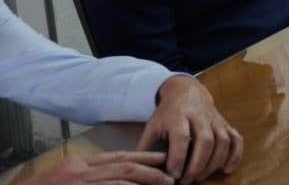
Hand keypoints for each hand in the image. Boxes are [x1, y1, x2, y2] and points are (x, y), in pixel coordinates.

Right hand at [26, 151, 173, 184]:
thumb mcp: (67, 176)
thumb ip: (90, 174)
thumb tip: (118, 176)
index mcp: (80, 163)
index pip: (118, 156)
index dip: (144, 155)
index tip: (163, 158)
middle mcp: (82, 170)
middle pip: (125, 164)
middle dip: (152, 168)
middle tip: (171, 174)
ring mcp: (80, 182)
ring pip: (121, 178)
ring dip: (146, 181)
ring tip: (165, 184)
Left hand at [140, 75, 241, 183]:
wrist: (187, 92)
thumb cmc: (167, 114)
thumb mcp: (152, 126)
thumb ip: (146, 147)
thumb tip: (140, 169)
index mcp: (178, 116)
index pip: (181, 137)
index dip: (178, 157)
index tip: (174, 175)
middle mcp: (199, 116)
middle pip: (205, 140)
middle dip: (198, 164)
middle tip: (188, 181)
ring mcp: (215, 119)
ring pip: (222, 140)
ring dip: (214, 162)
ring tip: (201, 177)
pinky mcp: (226, 124)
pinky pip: (236, 139)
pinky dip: (235, 155)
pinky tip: (227, 170)